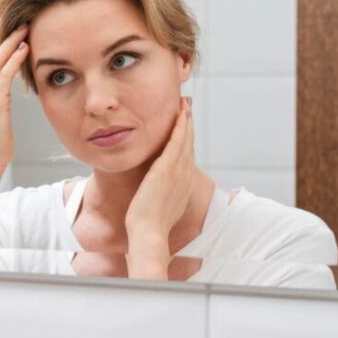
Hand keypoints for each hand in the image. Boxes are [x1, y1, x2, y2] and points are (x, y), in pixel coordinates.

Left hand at [125, 97, 194, 277]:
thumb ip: (159, 197)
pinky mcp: (167, 168)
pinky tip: (180, 114)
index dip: (186, 139)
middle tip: (188, 107)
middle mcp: (183, 175)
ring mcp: (177, 171)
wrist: (148, 233)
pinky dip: (180, 127)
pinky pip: (176, 142)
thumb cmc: (149, 225)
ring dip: (186, 120)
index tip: (185, 125)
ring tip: (185, 104)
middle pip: (188, 144)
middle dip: (188, 125)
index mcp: (181, 184)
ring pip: (184, 140)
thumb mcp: (158, 207)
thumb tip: (153, 195)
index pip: (185, 156)